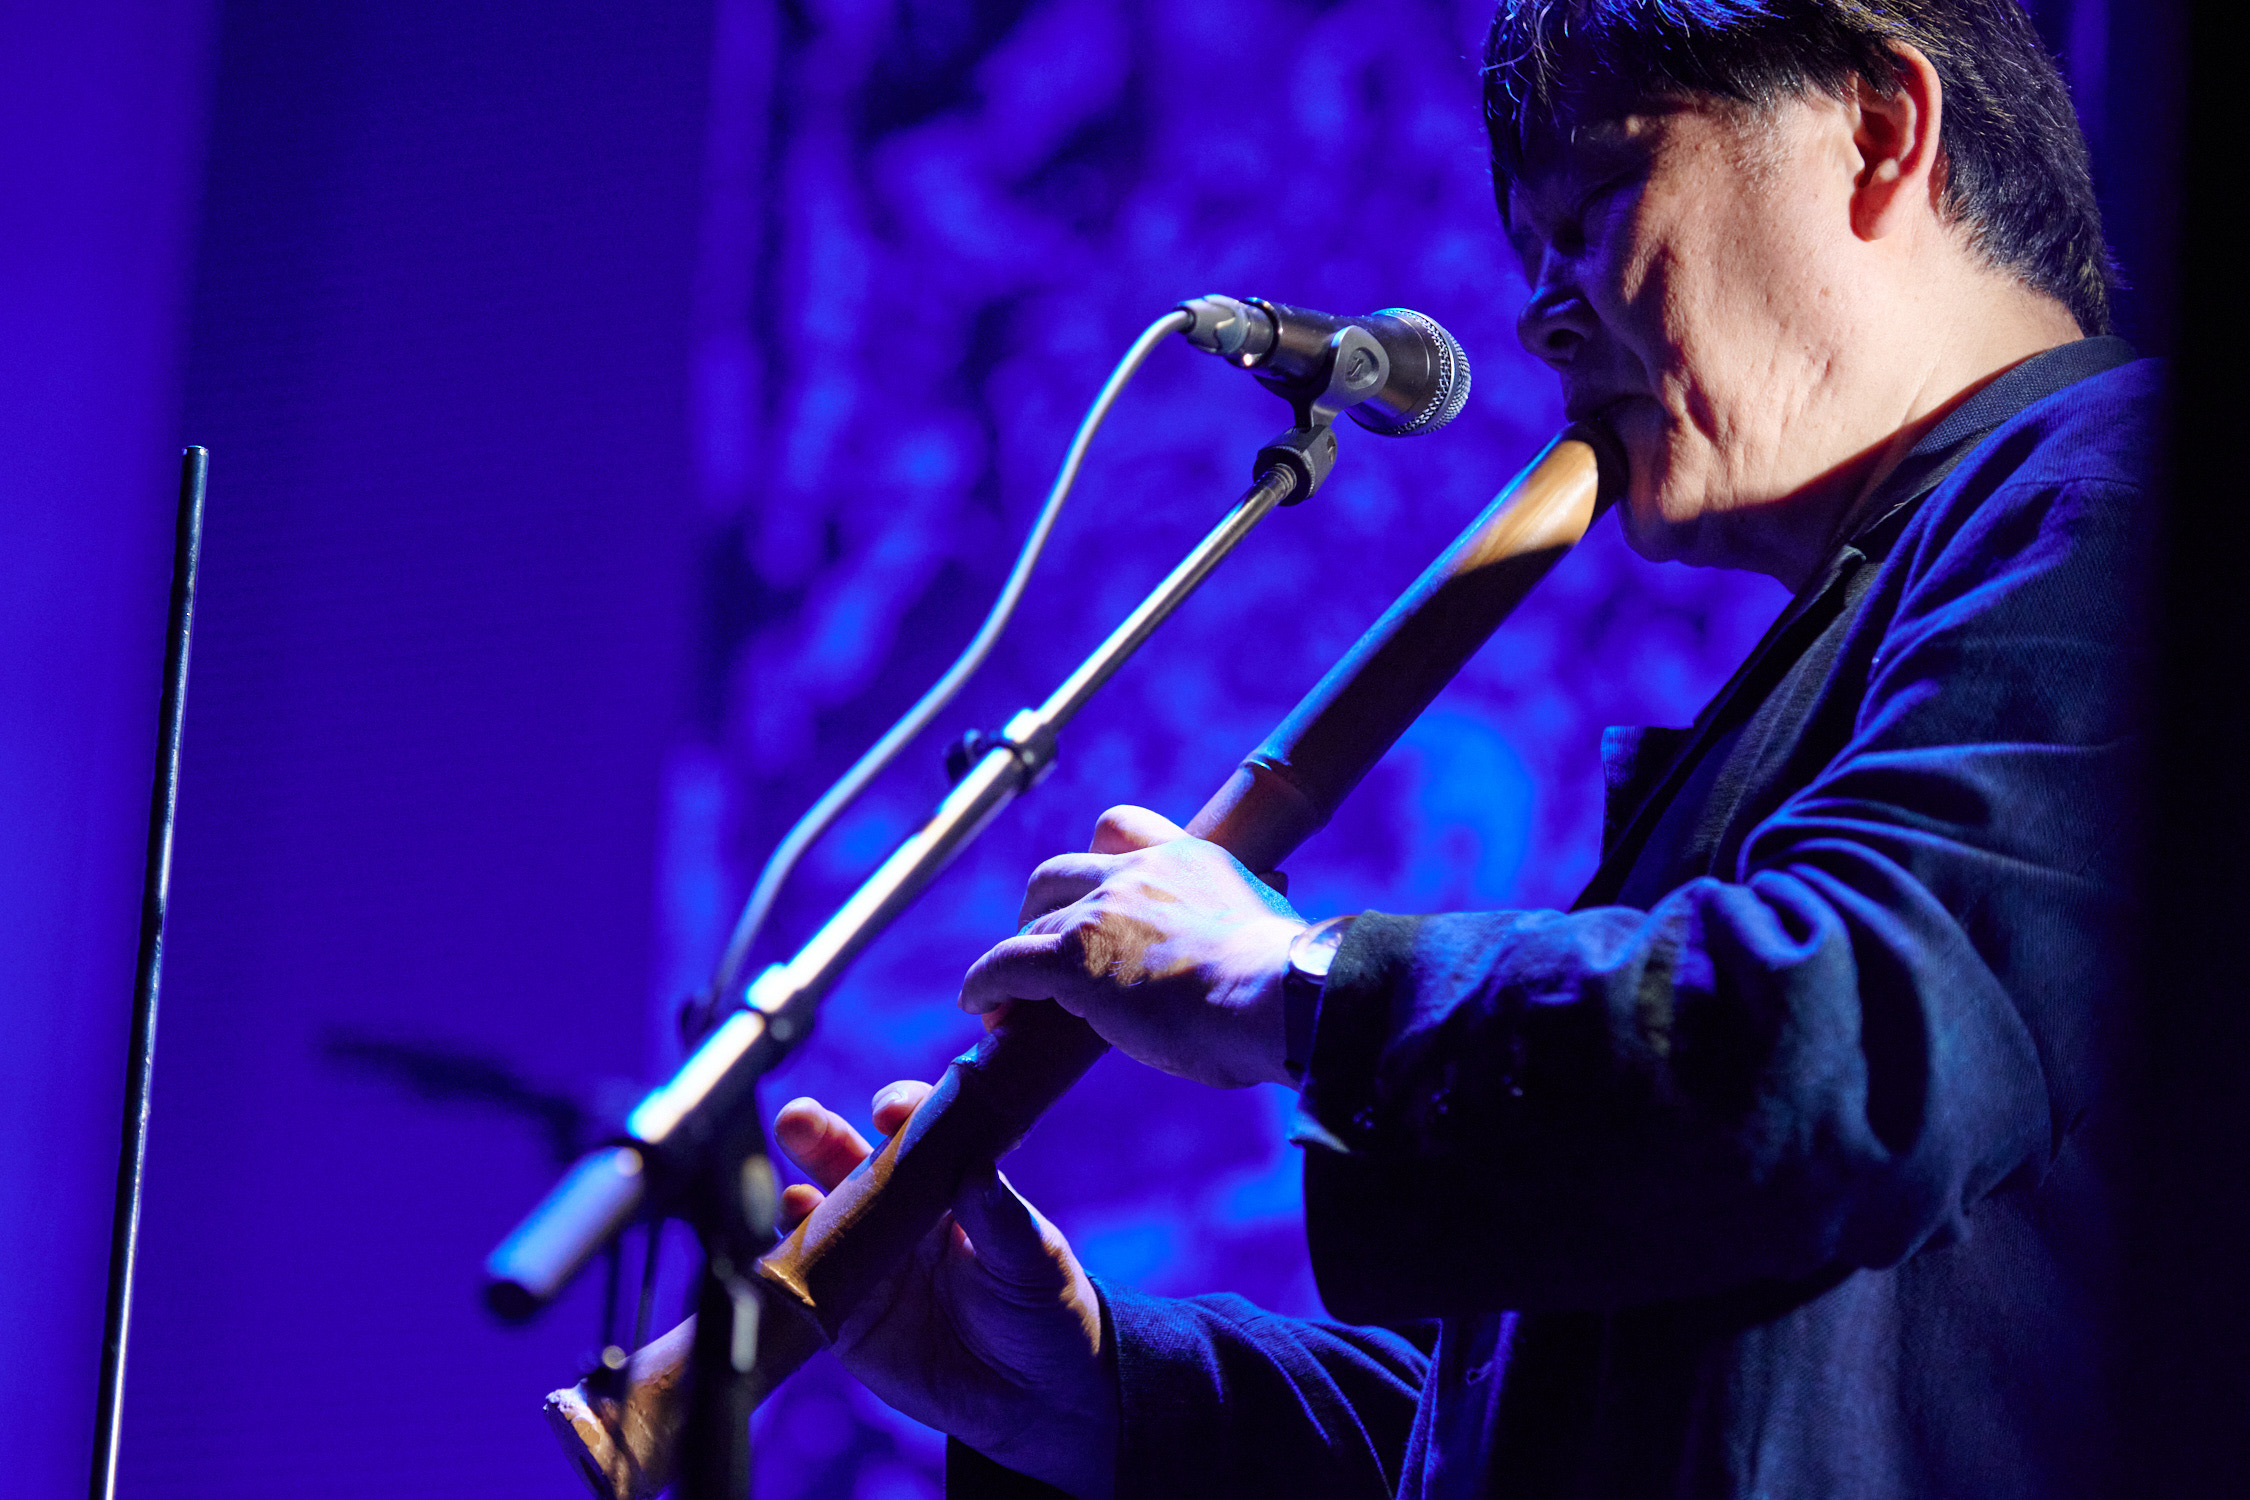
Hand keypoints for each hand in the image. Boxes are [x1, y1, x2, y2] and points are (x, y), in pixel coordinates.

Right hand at [773, 1084, 1116, 1499]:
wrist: (1034, 1397)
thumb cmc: (1043, 1308)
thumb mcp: (1033, 1260)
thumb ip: (1001, 1219)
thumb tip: (978, 1172)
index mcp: (946, 1182)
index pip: (915, 1131)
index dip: (899, 1112)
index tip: (890, 1110)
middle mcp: (898, 1213)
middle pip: (847, 1161)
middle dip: (817, 1136)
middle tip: (799, 1121)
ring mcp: (868, 1262)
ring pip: (818, 1219)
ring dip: (797, 1201)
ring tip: (796, 1201)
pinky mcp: (847, 1317)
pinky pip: (809, 1289)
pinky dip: (789, 1272)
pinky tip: (783, 1262)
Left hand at [959, 805, 1305, 1088]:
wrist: (1278, 995)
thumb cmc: (1286, 986)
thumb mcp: (1266, 934)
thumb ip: (1236, 933)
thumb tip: (1246, 970)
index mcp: (1189, 859)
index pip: (1121, 829)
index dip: (1094, 861)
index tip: (1093, 888)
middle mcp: (1139, 873)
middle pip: (1059, 871)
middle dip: (1041, 905)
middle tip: (1040, 939)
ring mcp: (1102, 912)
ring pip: (1034, 925)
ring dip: (1016, 957)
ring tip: (1008, 995)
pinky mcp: (1073, 957)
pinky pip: (1007, 963)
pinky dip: (985, 983)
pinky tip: (977, 1005)